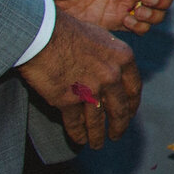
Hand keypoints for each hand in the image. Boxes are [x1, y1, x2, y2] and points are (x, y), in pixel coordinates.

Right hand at [16, 10, 141, 148]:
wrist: (40, 32)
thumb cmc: (66, 30)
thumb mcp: (100, 38)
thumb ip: (109, 57)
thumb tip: (112, 72)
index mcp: (123, 59)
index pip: (134, 89)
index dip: (132, 105)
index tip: (129, 114)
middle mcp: (111, 76)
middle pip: (120, 109)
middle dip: (119, 125)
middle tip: (116, 135)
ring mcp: (91, 90)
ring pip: (98, 120)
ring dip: (98, 136)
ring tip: (97, 144)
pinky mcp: (68, 100)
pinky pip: (76, 123)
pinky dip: (78, 134)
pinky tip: (79, 140)